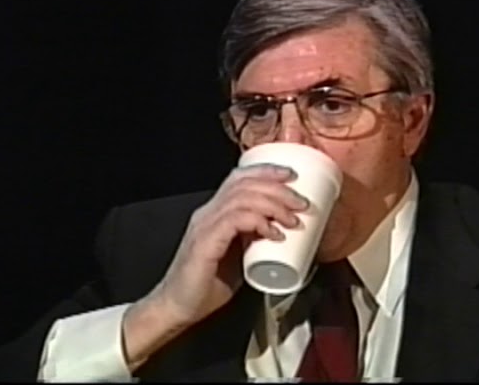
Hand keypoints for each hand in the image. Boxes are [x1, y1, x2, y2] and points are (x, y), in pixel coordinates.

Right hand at [122, 164, 308, 367]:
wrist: (178, 308)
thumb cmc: (206, 284)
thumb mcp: (237, 254)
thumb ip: (252, 237)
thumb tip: (280, 228)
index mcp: (214, 212)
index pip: (239, 179)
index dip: (266, 172)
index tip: (291, 176)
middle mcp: (207, 213)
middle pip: (244, 184)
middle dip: (277, 188)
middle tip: (300, 202)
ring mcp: (204, 226)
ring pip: (242, 198)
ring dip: (273, 205)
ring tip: (292, 219)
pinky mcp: (205, 242)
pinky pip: (234, 220)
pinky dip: (258, 221)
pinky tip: (273, 232)